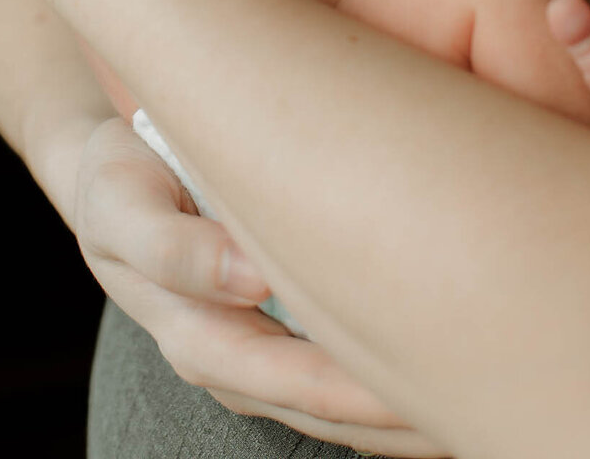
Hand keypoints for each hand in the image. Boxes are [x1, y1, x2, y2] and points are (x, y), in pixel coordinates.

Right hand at [77, 118, 448, 454]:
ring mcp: (256, 355)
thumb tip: (249, 283)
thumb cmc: (121, 182)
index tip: (424, 374)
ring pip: (337, 405)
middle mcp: (232, 360)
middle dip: (399, 413)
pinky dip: (384, 386)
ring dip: (401, 412)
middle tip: (479, 399)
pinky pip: (335, 376)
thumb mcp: (121, 205)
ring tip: (476, 401)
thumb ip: (173, 247)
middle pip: (327, 407)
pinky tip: (440, 374)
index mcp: (197, 334)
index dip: (358, 388)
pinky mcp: (276, 333)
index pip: (292, 380)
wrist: (110, 177)